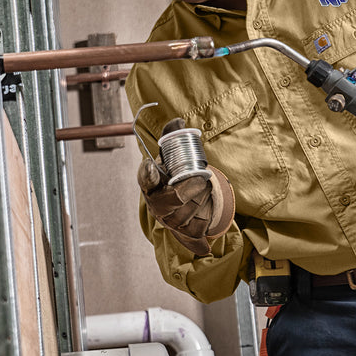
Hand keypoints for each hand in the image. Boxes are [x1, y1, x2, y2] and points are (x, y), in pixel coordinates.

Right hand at [137, 119, 234, 255]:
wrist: (185, 207)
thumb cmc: (175, 179)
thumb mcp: (172, 160)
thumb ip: (173, 139)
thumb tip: (178, 121)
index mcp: (151, 185)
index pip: (146, 179)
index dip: (148, 173)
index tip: (150, 164)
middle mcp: (156, 205)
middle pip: (177, 197)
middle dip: (194, 186)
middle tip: (203, 179)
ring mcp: (170, 222)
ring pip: (193, 209)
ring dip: (204, 197)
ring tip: (202, 191)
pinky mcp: (185, 233)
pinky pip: (202, 224)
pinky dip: (209, 212)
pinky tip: (204, 207)